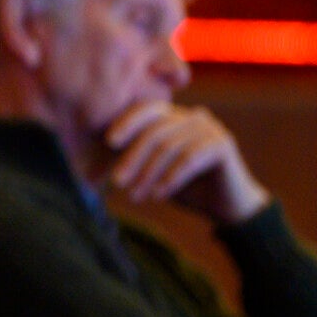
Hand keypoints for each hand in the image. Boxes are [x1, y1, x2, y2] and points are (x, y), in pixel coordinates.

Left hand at [104, 101, 270, 223]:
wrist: (227, 206)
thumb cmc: (186, 187)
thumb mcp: (152, 174)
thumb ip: (129, 166)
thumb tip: (88, 174)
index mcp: (174, 117)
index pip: (145, 110)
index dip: (126, 122)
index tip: (108, 142)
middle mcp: (192, 116)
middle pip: (154, 131)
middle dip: (132, 158)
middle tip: (117, 183)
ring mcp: (209, 128)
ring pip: (169, 147)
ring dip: (149, 174)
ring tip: (136, 197)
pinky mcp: (222, 144)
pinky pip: (189, 159)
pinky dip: (170, 178)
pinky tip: (159, 195)